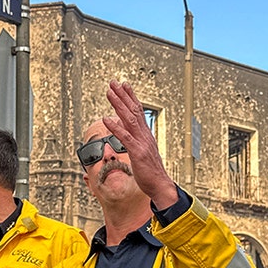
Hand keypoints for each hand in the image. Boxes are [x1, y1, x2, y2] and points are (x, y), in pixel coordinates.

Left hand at [103, 80, 178, 208]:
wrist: (160, 185)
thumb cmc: (149, 171)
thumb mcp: (140, 151)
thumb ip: (132, 137)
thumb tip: (120, 124)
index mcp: (145, 134)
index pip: (138, 111)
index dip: (130, 97)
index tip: (124, 85)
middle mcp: (144, 135)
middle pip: (133, 110)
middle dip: (123, 95)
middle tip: (114, 82)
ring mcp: (142, 143)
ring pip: (129, 119)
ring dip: (118, 105)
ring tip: (109, 93)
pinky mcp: (137, 152)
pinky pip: (125, 137)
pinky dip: (115, 127)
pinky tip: (107, 119)